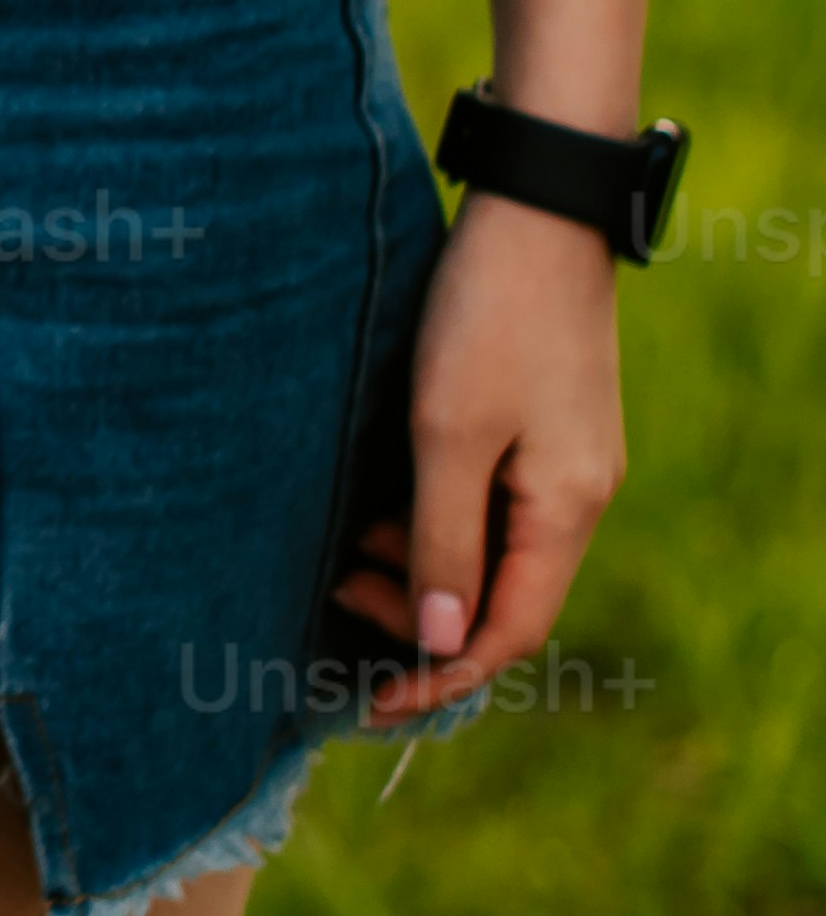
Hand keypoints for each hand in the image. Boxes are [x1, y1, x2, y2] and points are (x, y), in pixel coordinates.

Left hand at [330, 188, 626, 724]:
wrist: (533, 211)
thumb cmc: (486, 318)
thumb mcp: (448, 435)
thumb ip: (442, 542)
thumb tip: (440, 644)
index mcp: (566, 509)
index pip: (509, 632)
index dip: (442, 676)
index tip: (372, 704)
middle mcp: (576, 495)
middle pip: (501, 598)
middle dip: (420, 618)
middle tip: (339, 594)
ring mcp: (562, 460)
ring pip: (489, 551)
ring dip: (419, 565)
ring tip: (350, 548)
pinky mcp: (539, 425)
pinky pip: (486, 504)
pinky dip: (431, 518)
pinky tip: (379, 501)